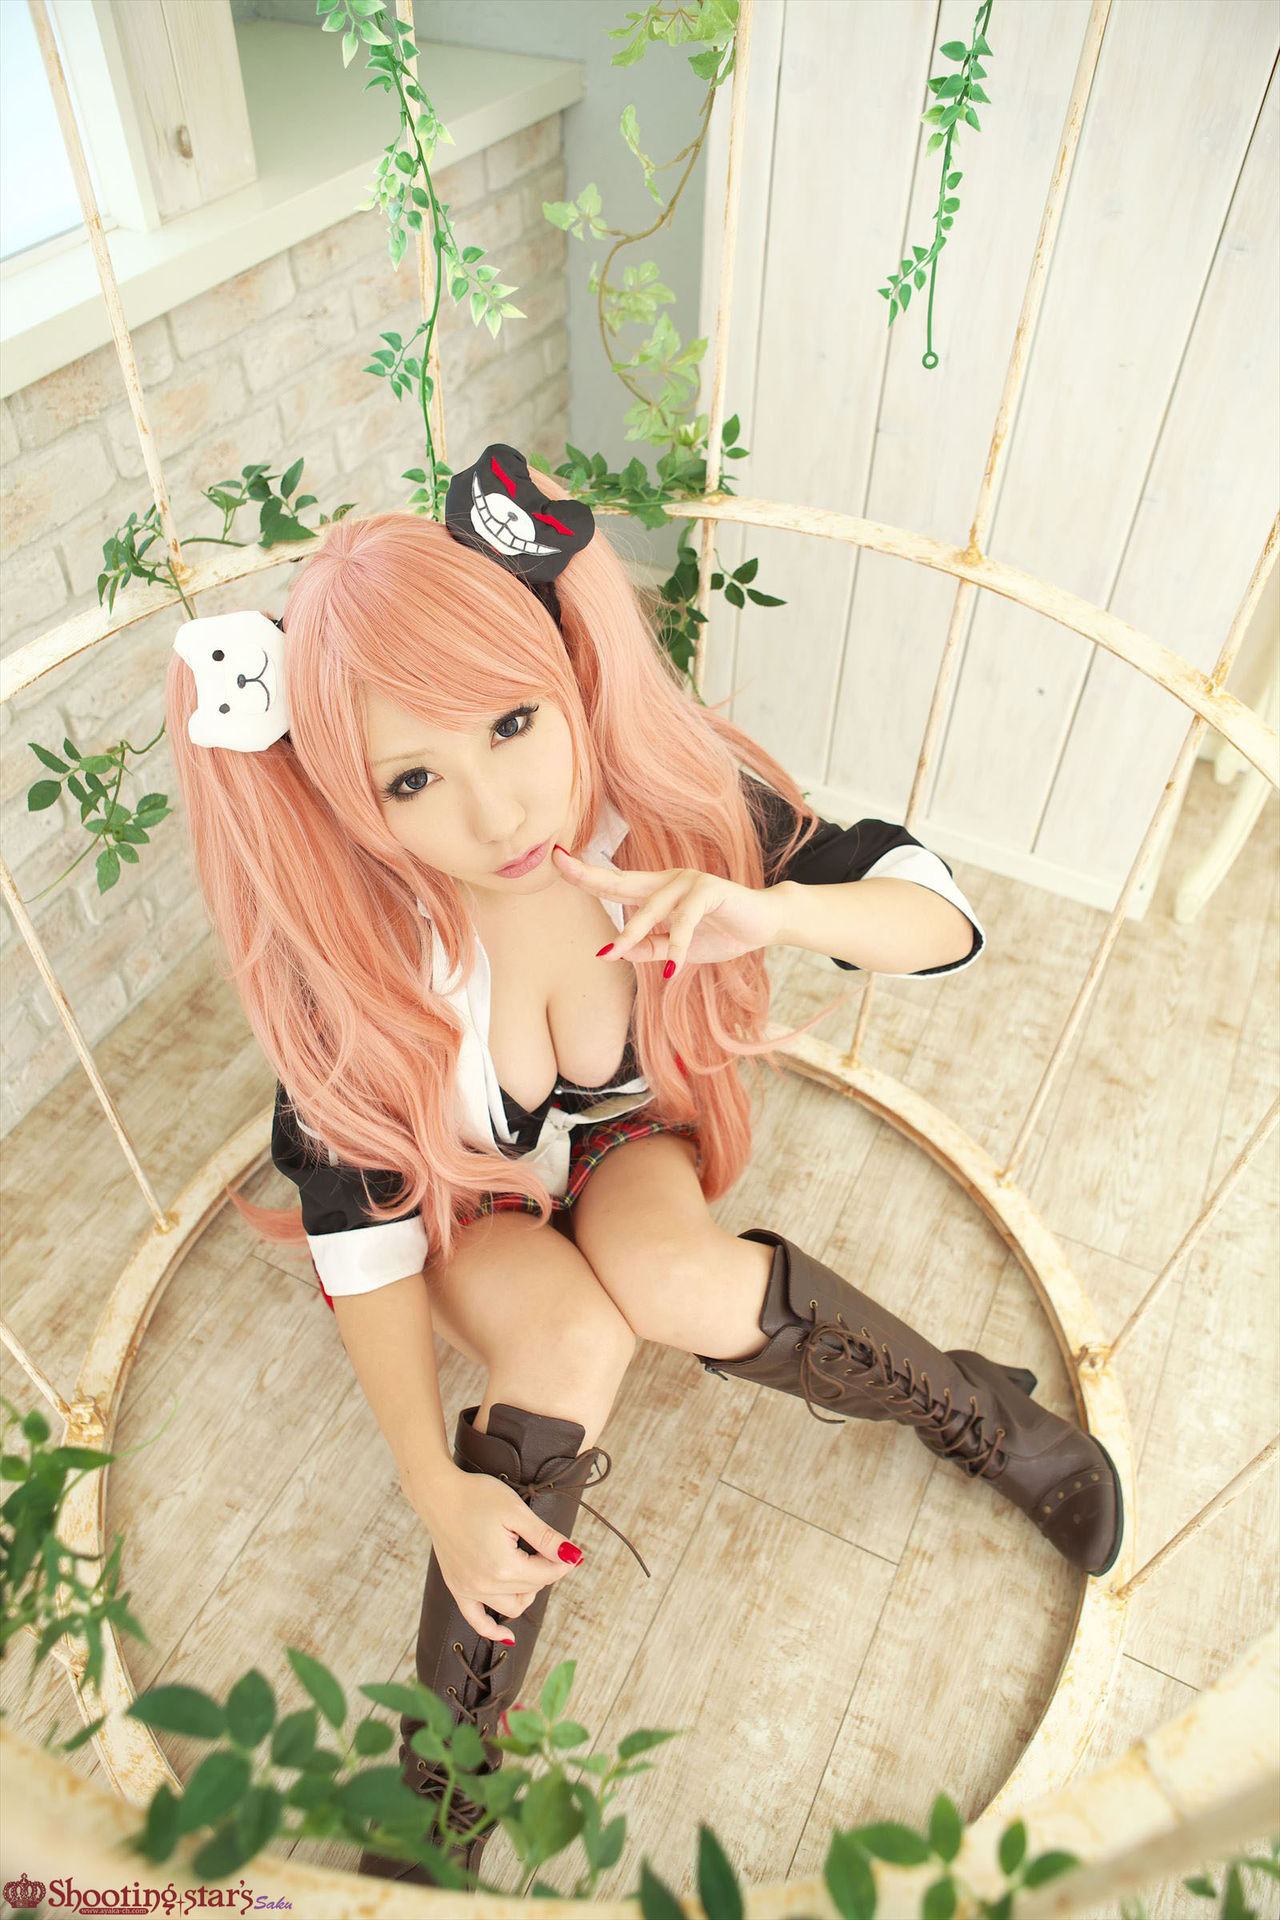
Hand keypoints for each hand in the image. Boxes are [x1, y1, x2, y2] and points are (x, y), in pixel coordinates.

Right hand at [418, 1467, 581, 1643]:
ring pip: (511, 1607)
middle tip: (544, 1546)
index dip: (562, 1561)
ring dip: (527, 1593)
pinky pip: (476, 1620)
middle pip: (531, 1589)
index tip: (567, 1548)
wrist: (439, 1494)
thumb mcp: (518, 1512)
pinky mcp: (457, 1589)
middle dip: (544, 1570)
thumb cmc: (478, 1497)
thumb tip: (574, 1557)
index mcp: (504, 1566)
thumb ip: (546, 1539)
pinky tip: (506, 1635)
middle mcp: (485, 1585)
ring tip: (528, 1567)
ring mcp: (469, 1590)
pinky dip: (492, 1629)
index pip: (546, 1575)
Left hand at [552, 844, 784, 972]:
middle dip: (590, 874)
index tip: (557, 861)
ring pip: (651, 907)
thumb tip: (614, 952)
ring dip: (633, 931)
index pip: (614, 882)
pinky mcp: (710, 890)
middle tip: (562, 865)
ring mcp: (689, 882)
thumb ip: (647, 949)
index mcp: (656, 891)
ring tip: (615, 952)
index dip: (586, 874)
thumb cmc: (720, 933)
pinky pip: (684, 919)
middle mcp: (668, 880)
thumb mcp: (676, 948)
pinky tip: (673, 965)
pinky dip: (676, 943)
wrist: (764, 925)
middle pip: (621, 879)